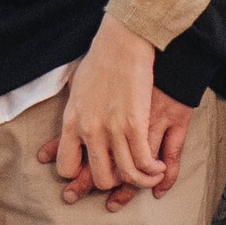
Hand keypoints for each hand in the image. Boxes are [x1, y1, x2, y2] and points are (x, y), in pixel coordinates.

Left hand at [44, 15, 194, 207]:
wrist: (122, 41)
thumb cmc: (100, 60)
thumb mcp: (76, 88)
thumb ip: (73, 113)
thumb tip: (70, 126)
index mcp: (71, 122)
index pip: (67, 166)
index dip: (80, 176)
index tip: (92, 173)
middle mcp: (89, 130)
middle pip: (99, 177)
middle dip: (113, 183)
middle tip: (123, 177)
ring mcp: (112, 130)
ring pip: (125, 174)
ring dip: (139, 181)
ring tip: (147, 176)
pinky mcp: (136, 125)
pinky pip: (144, 162)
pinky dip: (153, 171)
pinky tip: (158, 168)